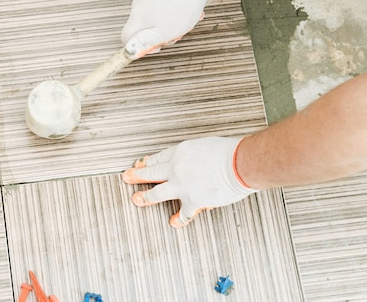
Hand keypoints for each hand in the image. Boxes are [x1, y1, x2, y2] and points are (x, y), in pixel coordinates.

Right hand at [121, 0, 220, 59]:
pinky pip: (160, 13)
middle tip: (173, 35)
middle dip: (158, 37)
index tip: (155, 47)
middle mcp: (138, 7)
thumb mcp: (163, 33)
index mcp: (137, 18)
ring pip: (153, 22)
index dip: (140, 47)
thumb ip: (145, 44)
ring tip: (182, 24)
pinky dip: (171, 17)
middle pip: (142, 31)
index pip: (126, 38)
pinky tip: (184, 15)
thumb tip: (131, 52)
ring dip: (168, 27)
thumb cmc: (181, 6)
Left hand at [122, 137, 256, 227]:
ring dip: (145, 197)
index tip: (140, 164)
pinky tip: (174, 221)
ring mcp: (182, 186)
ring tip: (137, 199)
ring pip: (157, 193)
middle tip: (127, 177)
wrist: (239, 164)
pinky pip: (183, 213)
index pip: (158, 158)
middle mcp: (176, 168)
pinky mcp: (193, 201)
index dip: (148, 162)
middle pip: (151, 172)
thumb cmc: (229, 151)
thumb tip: (194, 162)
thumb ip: (194, 155)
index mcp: (180, 152)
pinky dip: (179, 219)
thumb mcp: (204, 145)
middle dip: (136, 175)